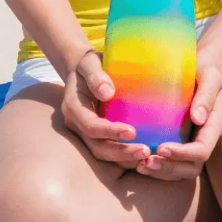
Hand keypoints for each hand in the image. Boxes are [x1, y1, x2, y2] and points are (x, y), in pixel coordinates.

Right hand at [60, 50, 150, 168]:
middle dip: (121, 152)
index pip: (91, 126)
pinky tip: (144, 156)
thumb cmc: (89, 65)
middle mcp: (77, 125)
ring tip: (147, 156)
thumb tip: (107, 93)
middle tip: (145, 151)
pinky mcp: (97, 137)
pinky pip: (110, 151)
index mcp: (73, 108)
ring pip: (104, 154)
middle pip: (97, 147)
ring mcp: (86, 134)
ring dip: (125, 158)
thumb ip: (95, 75)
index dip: (110, 132)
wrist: (84, 71)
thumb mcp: (89, 63)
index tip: (133, 132)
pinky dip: (126, 157)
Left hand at [134, 58, 221, 181]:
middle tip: (147, 162)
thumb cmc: (205, 67)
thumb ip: (206, 95)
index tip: (161, 148)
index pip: (202, 150)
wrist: (202, 65)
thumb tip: (198, 118)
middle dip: (170, 168)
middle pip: (192, 167)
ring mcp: (193, 141)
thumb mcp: (210, 76)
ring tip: (141, 165)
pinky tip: (138, 160)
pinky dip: (157, 165)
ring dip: (162, 171)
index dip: (183, 154)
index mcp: (214, 125)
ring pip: (181, 170)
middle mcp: (204, 138)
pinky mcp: (180, 139)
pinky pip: (171, 161)